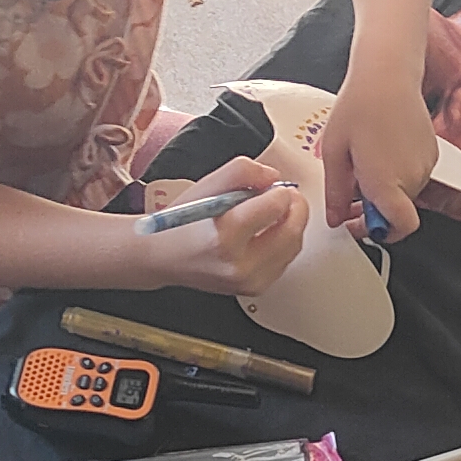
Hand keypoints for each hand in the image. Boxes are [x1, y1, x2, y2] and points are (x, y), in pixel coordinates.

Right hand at [145, 156, 307, 296]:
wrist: (164, 257)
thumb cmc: (182, 222)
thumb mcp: (207, 185)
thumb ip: (243, 171)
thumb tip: (273, 178)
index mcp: (223, 238)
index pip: (273, 208)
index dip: (279, 192)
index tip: (273, 187)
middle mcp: (238, 265)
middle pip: (292, 231)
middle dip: (296, 207)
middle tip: (288, 195)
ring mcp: (248, 282)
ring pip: (294, 247)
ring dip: (292, 224)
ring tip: (277, 211)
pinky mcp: (254, 289)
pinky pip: (285, 261)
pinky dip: (284, 242)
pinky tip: (269, 232)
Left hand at [312, 73, 439, 241]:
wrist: (388, 74)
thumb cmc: (359, 105)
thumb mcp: (334, 152)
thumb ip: (336, 192)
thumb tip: (336, 218)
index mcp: (386, 182)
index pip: (400, 227)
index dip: (381, 233)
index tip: (361, 224)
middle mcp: (412, 178)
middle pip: (399, 212)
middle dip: (377, 209)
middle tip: (354, 192)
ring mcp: (426, 166)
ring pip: (407, 194)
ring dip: (388, 190)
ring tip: (365, 165)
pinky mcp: (433, 153)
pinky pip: (416, 176)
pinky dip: (400, 174)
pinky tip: (382, 152)